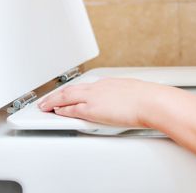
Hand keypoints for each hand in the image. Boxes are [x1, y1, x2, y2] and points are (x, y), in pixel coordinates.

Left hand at [37, 77, 166, 127]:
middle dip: (58, 94)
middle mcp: (99, 87)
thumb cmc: (148, 99)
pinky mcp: (91, 110)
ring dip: (53, 101)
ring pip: (66, 97)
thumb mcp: (133, 93)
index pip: (86, 86)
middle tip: (49, 98)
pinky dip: (61, 110)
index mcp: (109, 83)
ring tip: (45, 105)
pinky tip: (56, 112)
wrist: (150, 102)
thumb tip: (126, 103)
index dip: (75, 91)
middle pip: (72, 89)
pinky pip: (71, 109)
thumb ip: (124, 97)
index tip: (70, 94)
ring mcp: (94, 98)